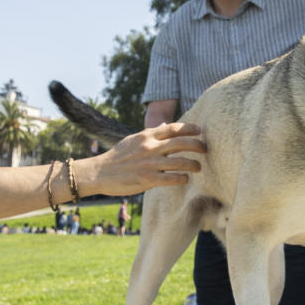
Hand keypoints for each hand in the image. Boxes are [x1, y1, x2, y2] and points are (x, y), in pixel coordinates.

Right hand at [77, 122, 206, 195]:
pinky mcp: (148, 179)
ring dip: (194, 164)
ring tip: (198, 167)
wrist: (99, 173)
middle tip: (205, 149)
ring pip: (181, 162)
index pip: (173, 128)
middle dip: (197, 145)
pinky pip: (173, 178)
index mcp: (146, 136)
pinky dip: (182, 178)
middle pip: (182, 143)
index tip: (200, 130)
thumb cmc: (117, 157)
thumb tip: (164, 125)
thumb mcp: (132, 140)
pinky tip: (185, 179)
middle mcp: (150, 147)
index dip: (189, 128)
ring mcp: (150, 163)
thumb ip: (150, 133)